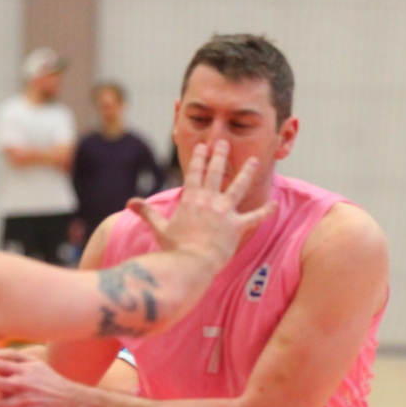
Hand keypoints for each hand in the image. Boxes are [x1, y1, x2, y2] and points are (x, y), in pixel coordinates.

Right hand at [129, 140, 271, 266]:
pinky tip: (276, 204)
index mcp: (190, 199)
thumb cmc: (174, 249)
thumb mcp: (159, 228)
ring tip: (253, 161)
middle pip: (215, 172)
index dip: (198, 158)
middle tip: (223, 143)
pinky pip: (255, 217)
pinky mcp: (236, 226)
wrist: (191, 264)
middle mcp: (208, 200)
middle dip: (219, 155)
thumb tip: (130, 202)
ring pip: (238, 187)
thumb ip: (147, 212)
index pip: (194, 173)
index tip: (202, 146)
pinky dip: (266, 211)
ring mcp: (224, 212)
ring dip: (246, 173)